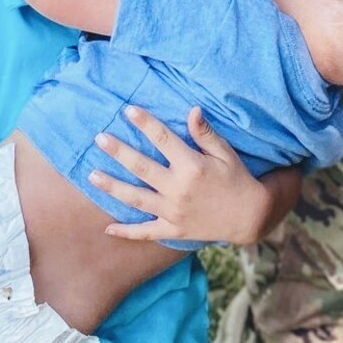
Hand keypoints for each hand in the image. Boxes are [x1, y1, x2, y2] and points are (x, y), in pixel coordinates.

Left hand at [89, 106, 284, 245]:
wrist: (250, 217)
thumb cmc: (238, 179)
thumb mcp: (226, 153)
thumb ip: (205, 134)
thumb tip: (192, 110)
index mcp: (192, 166)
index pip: (163, 139)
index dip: (145, 123)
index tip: (128, 110)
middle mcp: (178, 189)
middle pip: (141, 167)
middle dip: (118, 151)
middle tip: (99, 138)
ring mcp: (173, 212)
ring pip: (136, 199)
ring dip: (112, 187)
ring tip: (91, 175)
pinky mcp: (173, 230)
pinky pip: (145, 232)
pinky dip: (126, 232)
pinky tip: (107, 227)